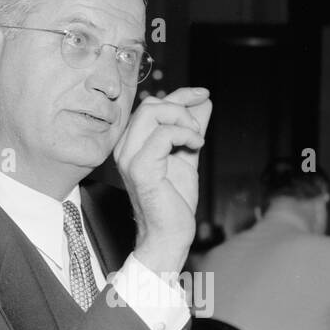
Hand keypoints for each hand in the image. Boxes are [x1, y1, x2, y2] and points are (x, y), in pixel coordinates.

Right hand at [114, 86, 211, 274]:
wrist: (170, 235)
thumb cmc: (174, 202)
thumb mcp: (187, 156)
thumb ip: (191, 129)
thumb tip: (203, 102)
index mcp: (132, 144)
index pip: (151, 105)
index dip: (180, 95)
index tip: (203, 94)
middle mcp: (125, 148)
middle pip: (150, 105)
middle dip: (182, 107)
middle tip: (199, 130)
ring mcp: (130, 158)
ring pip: (152, 113)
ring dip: (183, 120)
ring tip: (197, 139)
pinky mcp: (141, 170)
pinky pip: (162, 135)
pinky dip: (184, 134)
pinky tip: (197, 146)